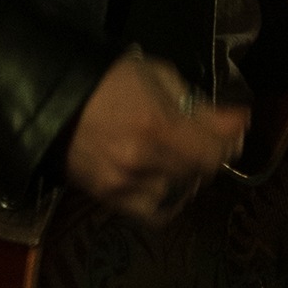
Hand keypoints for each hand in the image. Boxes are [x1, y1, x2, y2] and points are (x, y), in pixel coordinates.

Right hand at [62, 53, 247, 227]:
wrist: (48, 97)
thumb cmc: (106, 77)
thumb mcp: (158, 75)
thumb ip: (199, 104)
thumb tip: (238, 122)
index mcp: (158, 125)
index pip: (215, 152)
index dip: (229, 140)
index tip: (232, 127)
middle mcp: (145, 162)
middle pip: (200, 172)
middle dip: (208, 152)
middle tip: (202, 135)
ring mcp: (125, 185)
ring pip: (181, 193)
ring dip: (188, 175)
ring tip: (178, 154)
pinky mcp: (110, 199)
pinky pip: (154, 213)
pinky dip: (167, 198)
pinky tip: (164, 180)